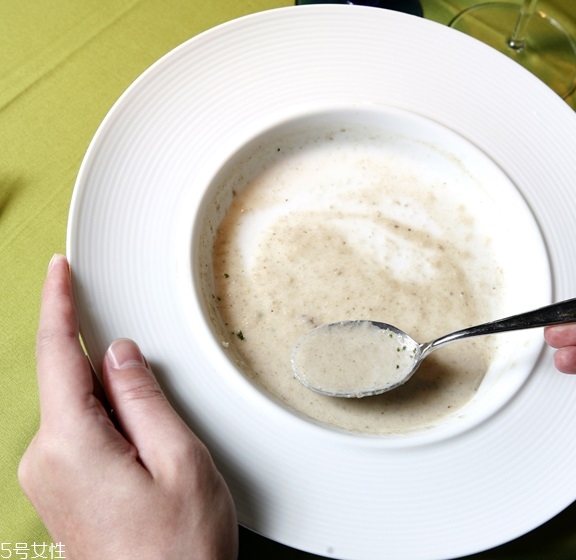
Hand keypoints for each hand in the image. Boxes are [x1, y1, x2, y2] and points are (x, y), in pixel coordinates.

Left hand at [19, 255, 237, 558]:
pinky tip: (145, 464)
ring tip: (162, 459)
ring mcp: (49, 481)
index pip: (57, 355)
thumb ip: (144, 399)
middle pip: (74, 384)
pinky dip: (112, 430)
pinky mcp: (59, 492)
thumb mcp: (179, 461)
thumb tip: (121, 354)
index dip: (58, 305)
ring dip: (121, 411)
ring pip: (81, 412)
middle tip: (162, 421)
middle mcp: (46, 461)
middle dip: (115, 377)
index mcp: (72, 445)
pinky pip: (81, 437)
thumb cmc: (178, 551)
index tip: (58, 271)